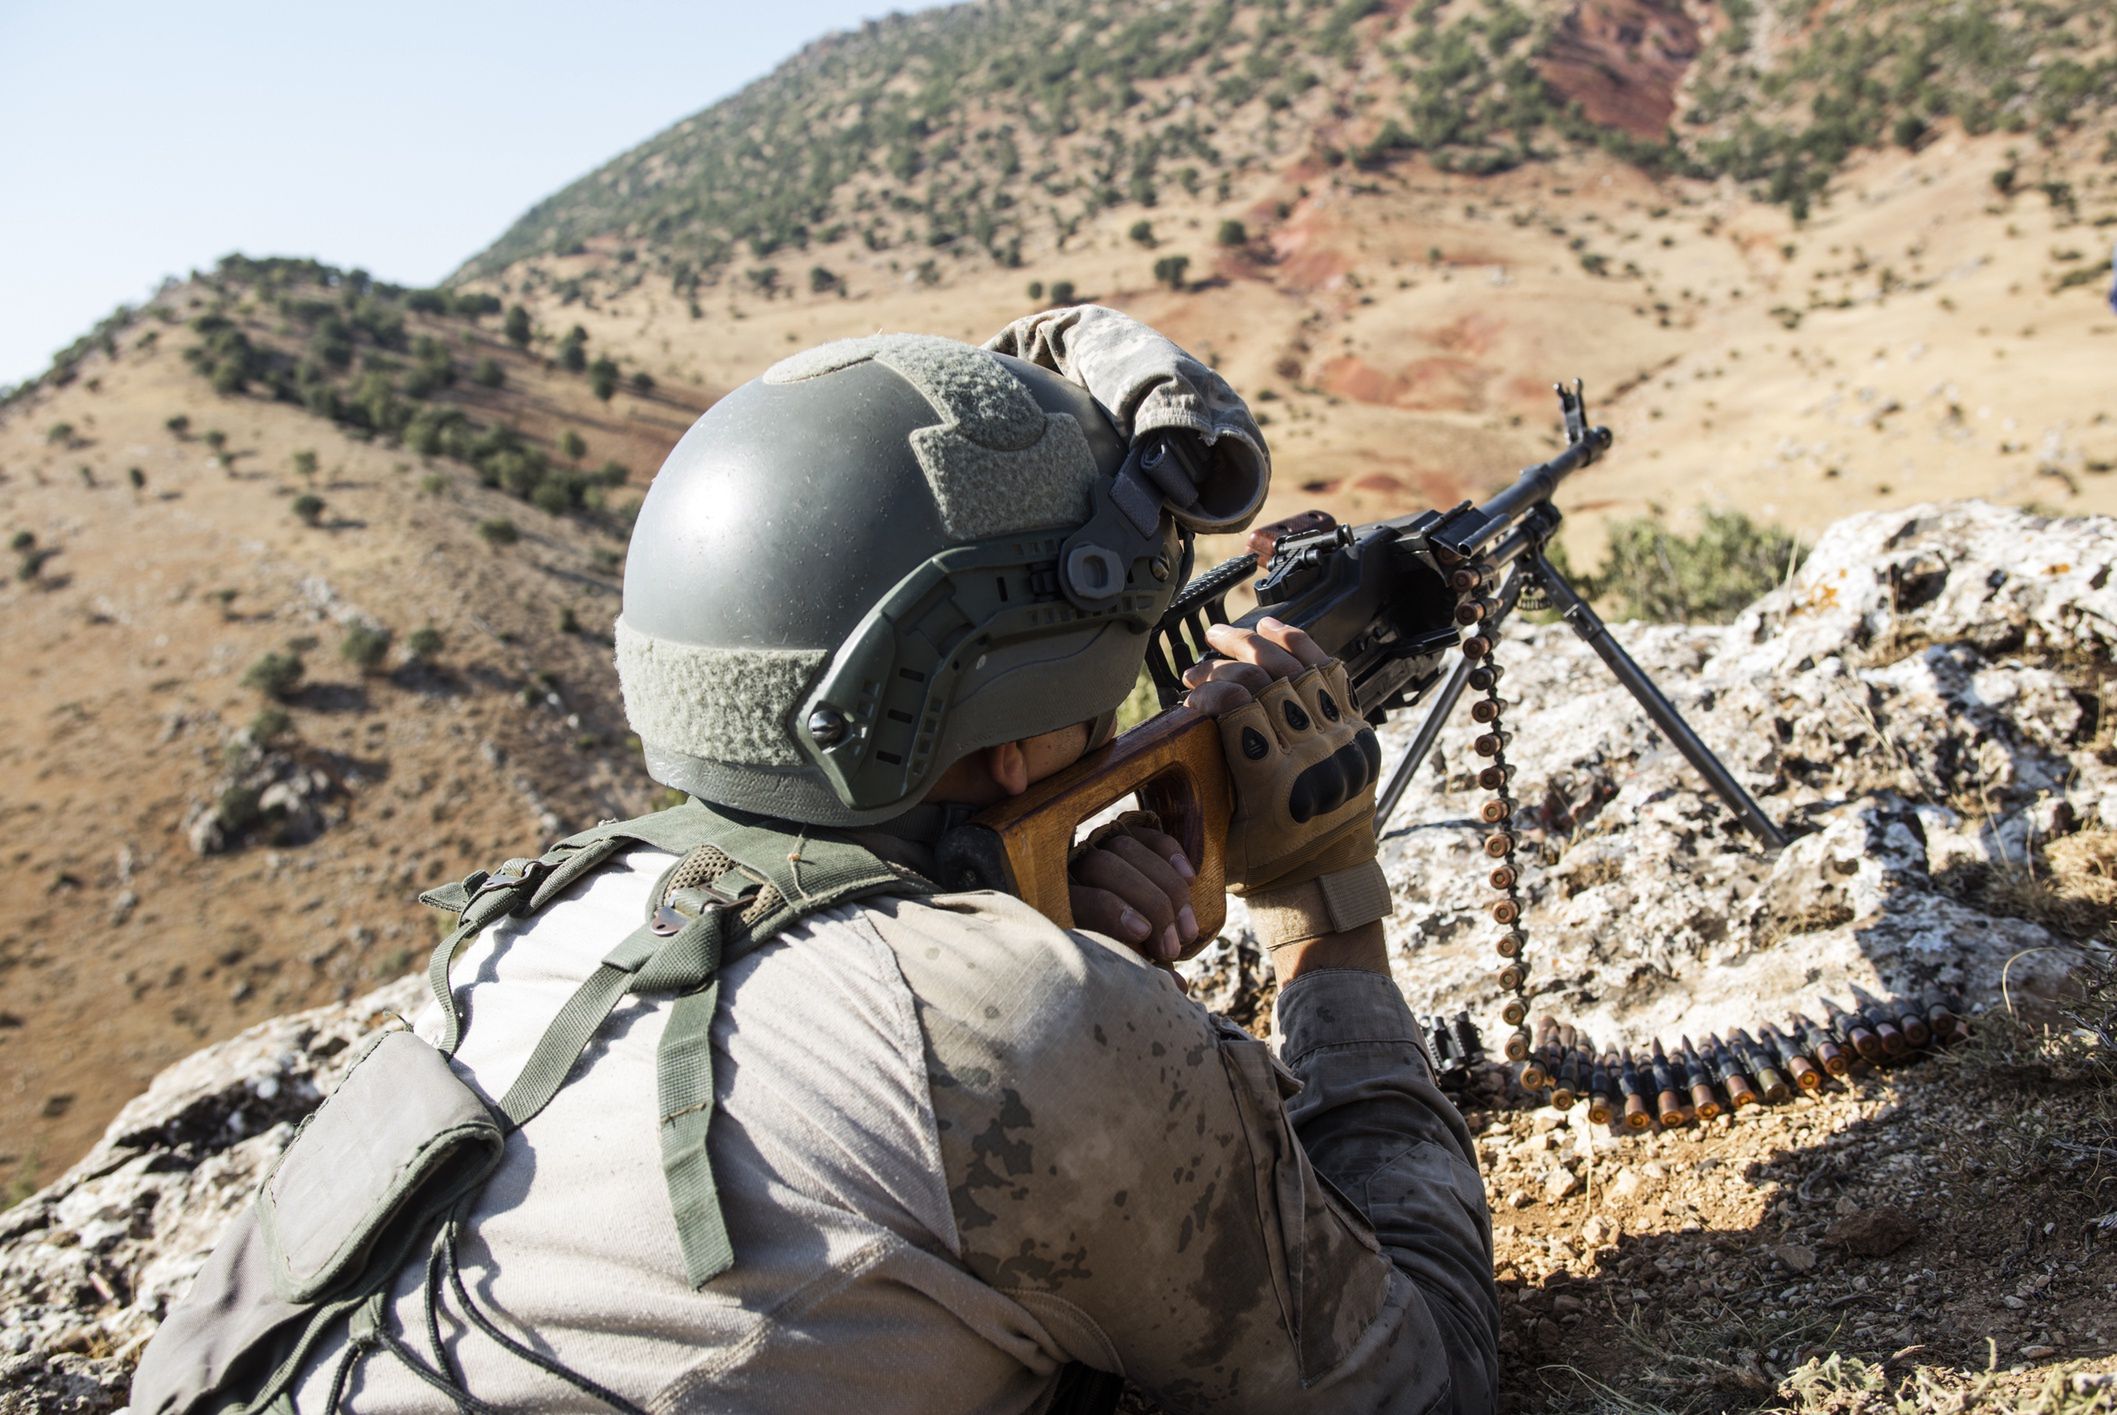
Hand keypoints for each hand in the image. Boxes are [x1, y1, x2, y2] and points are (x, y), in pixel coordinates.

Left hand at [1068, 813, 1200, 962]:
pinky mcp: (1123, 834)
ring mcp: (1095, 844)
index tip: (1143, 934)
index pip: (1079, 895)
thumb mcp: (1114, 962)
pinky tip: (1191, 879)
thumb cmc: (1107, 951)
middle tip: (1172, 948)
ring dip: (1166, 889)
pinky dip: (1171, 854)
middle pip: (1106, 868)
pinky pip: (1147, 835)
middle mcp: (1071, 866)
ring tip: (1188, 931)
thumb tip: (1178, 986)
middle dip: (1148, 907)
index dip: (1111, 912)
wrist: (1109, 915)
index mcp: (1057, 900)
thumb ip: (1139, 970)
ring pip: (1127, 849)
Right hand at [1182, 619, 1381, 892]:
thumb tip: (1179, 726)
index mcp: (1276, 783)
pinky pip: (1333, 675)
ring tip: (1227, 634)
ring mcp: (1342, 739)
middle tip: (1197, 664)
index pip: (1237, 707)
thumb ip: (1205, 783)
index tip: (1189, 693)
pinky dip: (1304, 646)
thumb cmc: (1267, 863)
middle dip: (1223, 662)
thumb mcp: (1221, 834)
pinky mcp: (1358, 731)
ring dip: (1258, 644)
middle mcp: (1315, 755)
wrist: (1327, 878)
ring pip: (1298, 668)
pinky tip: (1275, 630)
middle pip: (1265, 680)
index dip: (1208, 689)